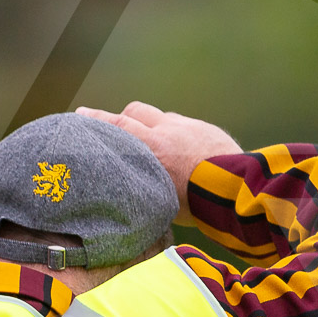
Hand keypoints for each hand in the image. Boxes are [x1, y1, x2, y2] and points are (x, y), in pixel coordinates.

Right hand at [76, 102, 240, 224]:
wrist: (236, 191)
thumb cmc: (198, 204)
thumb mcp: (161, 200)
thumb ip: (144, 185)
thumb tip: (131, 189)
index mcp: (151, 149)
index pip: (116, 126)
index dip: (96, 120)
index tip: (80, 114)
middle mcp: (166, 131)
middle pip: (134, 112)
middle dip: (121, 117)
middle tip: (113, 125)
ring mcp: (186, 126)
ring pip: (159, 116)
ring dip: (151, 124)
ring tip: (151, 140)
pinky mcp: (204, 128)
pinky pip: (182, 124)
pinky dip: (175, 132)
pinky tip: (181, 148)